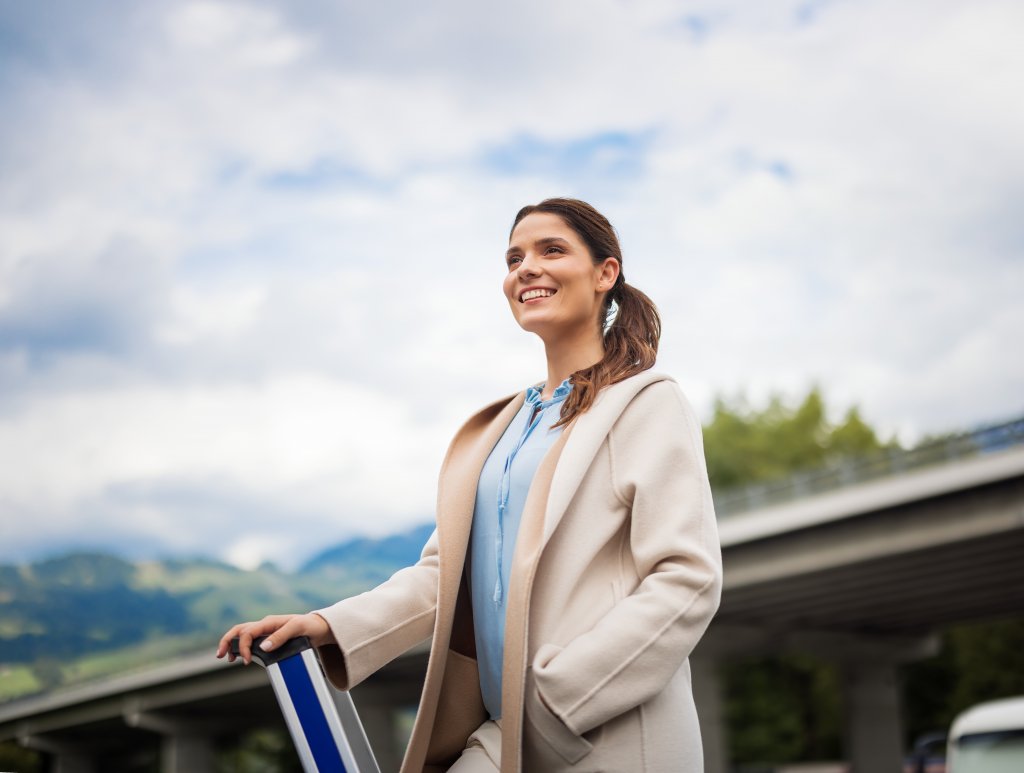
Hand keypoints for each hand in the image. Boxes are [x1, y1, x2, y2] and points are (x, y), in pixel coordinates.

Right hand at [216, 613, 331, 664]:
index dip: (243, 647)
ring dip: (232, 644)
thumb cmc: (309, 626)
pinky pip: (251, 640)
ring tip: (226, 657)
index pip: (248, 632)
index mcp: (269, 622)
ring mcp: (266, 631)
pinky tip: (240, 656)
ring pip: (242, 634)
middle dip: (227, 641)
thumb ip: (281, 636)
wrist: (319, 628)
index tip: (246, 662)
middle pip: (239, 630)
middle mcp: (265, 625)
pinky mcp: (269, 638)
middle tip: (220, 655)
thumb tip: (264, 647)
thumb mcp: (298, 629)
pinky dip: (242, 647)